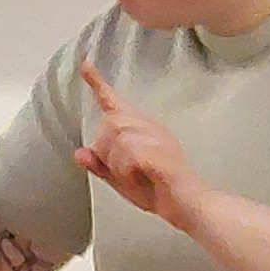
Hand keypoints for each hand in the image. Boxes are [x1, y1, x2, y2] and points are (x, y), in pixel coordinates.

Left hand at [74, 69, 196, 227]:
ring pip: (116, 139)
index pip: (114, 102)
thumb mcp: (122, 181)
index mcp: (142, 130)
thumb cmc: (160, 192)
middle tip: (123, 172)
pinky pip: (128, 154)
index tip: (85, 65)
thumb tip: (79, 152)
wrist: (189, 205)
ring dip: (118, 164)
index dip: (97, 83)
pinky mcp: (159, 149)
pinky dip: (128, 172)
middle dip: (108, 151)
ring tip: (136, 176)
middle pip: (110, 123)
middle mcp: (149, 127)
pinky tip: (142, 178)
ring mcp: (156, 136)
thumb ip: (100, 165)